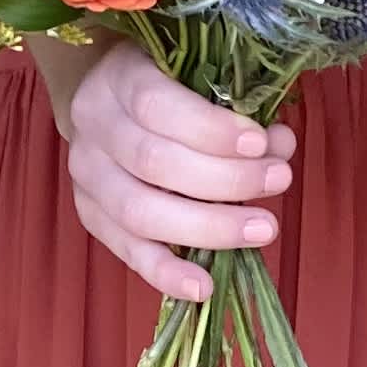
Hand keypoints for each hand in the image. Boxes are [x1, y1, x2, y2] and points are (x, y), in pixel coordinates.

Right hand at [59, 41, 295, 307]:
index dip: (211, 129)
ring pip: (141, 212)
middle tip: (279, 180)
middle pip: (153, 162)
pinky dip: (168, 274)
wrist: (112, 106)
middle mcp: (94, 127)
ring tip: (263, 227)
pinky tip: (206, 287)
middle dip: (225, 178)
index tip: (261, 143)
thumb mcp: (200, 80)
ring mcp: (87, 177)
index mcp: (119, 79)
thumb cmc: (172, 89)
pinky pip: (129, 253)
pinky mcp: (93, 218)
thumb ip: (239, 110)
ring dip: (209, 226)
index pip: (156, 106)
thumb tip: (279, 145)